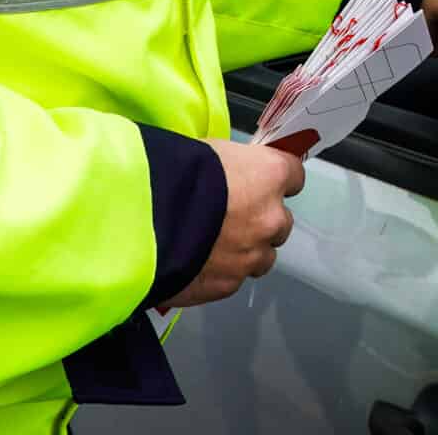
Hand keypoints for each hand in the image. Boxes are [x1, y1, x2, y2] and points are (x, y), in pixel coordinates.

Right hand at [161, 140, 305, 309]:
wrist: (144, 220)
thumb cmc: (175, 173)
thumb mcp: (208, 153)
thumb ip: (232, 170)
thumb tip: (229, 178)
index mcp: (270, 175)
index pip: (294, 175)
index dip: (275, 179)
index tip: (261, 182)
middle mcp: (271, 218)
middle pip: (281, 222)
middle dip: (261, 220)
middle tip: (231, 218)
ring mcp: (252, 256)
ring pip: (263, 256)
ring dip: (247, 251)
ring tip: (214, 246)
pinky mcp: (229, 285)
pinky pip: (234, 278)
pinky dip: (222, 272)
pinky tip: (197, 264)